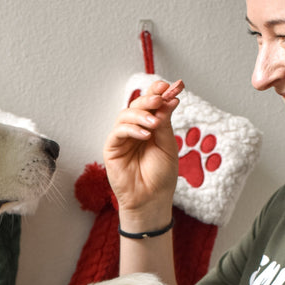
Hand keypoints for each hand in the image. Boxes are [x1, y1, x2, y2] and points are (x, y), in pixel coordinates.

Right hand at [103, 80, 183, 224]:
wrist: (152, 199)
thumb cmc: (161, 175)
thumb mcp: (168, 145)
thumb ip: (165, 123)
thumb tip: (169, 99)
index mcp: (150, 127)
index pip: (152, 104)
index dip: (159, 92)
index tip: (172, 85)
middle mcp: (135, 129)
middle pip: (137, 105)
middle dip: (150, 99)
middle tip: (161, 98)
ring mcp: (122, 138)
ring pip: (126, 115)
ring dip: (141, 114)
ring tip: (155, 122)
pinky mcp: (112, 148)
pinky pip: (118, 132)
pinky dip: (132, 129)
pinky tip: (145, 134)